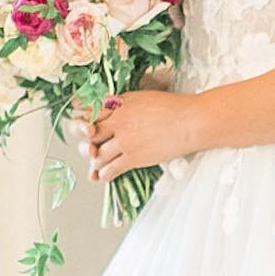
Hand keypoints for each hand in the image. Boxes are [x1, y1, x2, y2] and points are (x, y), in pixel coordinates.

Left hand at [70, 90, 201, 183]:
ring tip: (95, 167)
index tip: (84, 131)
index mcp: (118, 105)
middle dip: (87, 144)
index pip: (90, 114)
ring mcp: (124, 140)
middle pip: (89, 136)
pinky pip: (110, 169)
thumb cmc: (172, 108)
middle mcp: (117, 122)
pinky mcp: (133, 157)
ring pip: (97, 155)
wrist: (190, 121)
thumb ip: (122, 104)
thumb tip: (110, 109)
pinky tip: (103, 177)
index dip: (84, 123)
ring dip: (94, 162)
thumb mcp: (142, 98)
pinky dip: (104, 174)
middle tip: (89, 150)